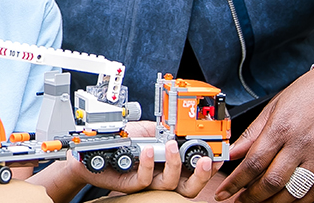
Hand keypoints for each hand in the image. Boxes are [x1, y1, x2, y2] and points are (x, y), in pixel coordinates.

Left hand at [68, 140, 219, 197]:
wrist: (95, 147)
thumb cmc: (122, 139)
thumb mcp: (150, 129)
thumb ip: (168, 131)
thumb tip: (184, 126)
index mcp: (170, 164)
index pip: (194, 170)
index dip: (208, 167)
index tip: (218, 156)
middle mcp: (161, 175)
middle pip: (189, 187)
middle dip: (201, 175)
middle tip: (205, 161)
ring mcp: (147, 181)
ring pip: (169, 184)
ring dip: (174, 165)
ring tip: (172, 147)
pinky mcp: (130, 184)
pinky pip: (144, 180)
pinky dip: (148, 165)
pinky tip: (148, 151)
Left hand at [214, 69, 313, 202]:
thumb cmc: (308, 92)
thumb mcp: (273, 107)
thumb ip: (252, 133)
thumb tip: (232, 152)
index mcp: (280, 128)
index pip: (253, 162)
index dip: (236, 182)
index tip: (225, 192)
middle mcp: (300, 143)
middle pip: (272, 181)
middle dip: (252, 197)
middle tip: (240, 201)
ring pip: (294, 189)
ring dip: (274, 202)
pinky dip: (302, 200)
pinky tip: (288, 200)